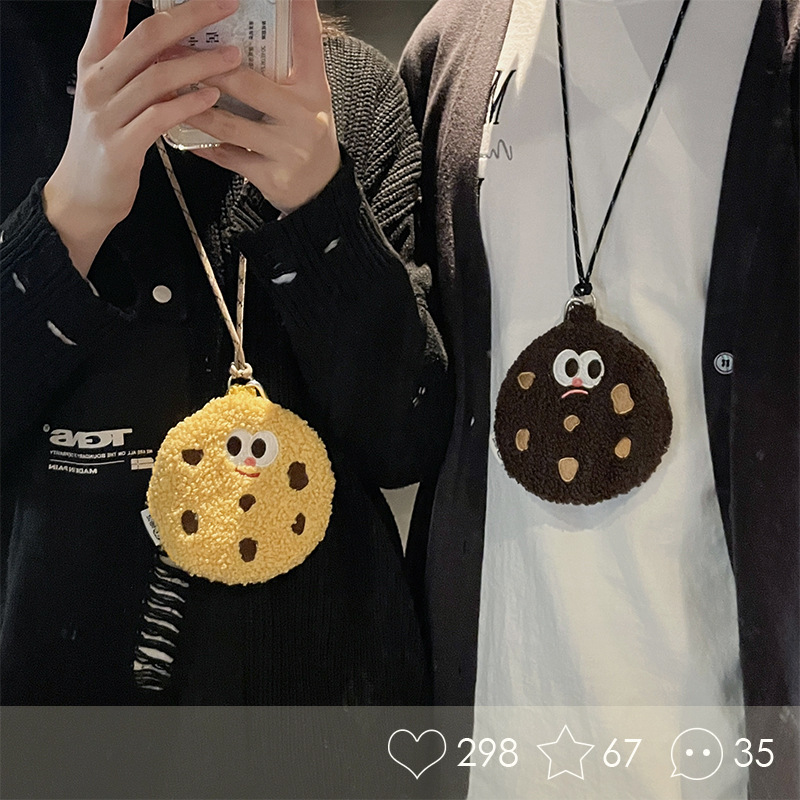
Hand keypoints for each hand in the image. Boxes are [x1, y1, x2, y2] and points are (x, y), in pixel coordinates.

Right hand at [44, 0, 242, 276]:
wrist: (83, 196)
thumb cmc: (109, 142)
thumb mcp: (117, 97)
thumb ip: (141, 70)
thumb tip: (182, 44)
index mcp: (94, 62)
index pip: (108, 13)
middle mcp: (97, 81)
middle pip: (146, 38)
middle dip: (190, 17)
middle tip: (225, 6)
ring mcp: (106, 114)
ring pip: (157, 77)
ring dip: (200, 63)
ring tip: (233, 57)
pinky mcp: (121, 146)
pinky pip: (159, 118)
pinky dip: (189, 105)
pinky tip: (212, 97)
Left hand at [186, 0, 340, 214]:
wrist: (319, 190)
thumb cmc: (303, 134)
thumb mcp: (306, 96)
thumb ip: (285, 64)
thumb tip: (249, 27)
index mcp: (313, 89)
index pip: (308, 41)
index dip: (300, 11)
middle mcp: (304, 117)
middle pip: (247, 84)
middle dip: (205, 67)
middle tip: (174, 51)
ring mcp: (289, 150)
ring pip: (229, 123)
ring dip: (193, 106)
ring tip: (169, 91)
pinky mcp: (272, 177)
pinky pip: (227, 156)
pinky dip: (202, 144)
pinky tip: (183, 133)